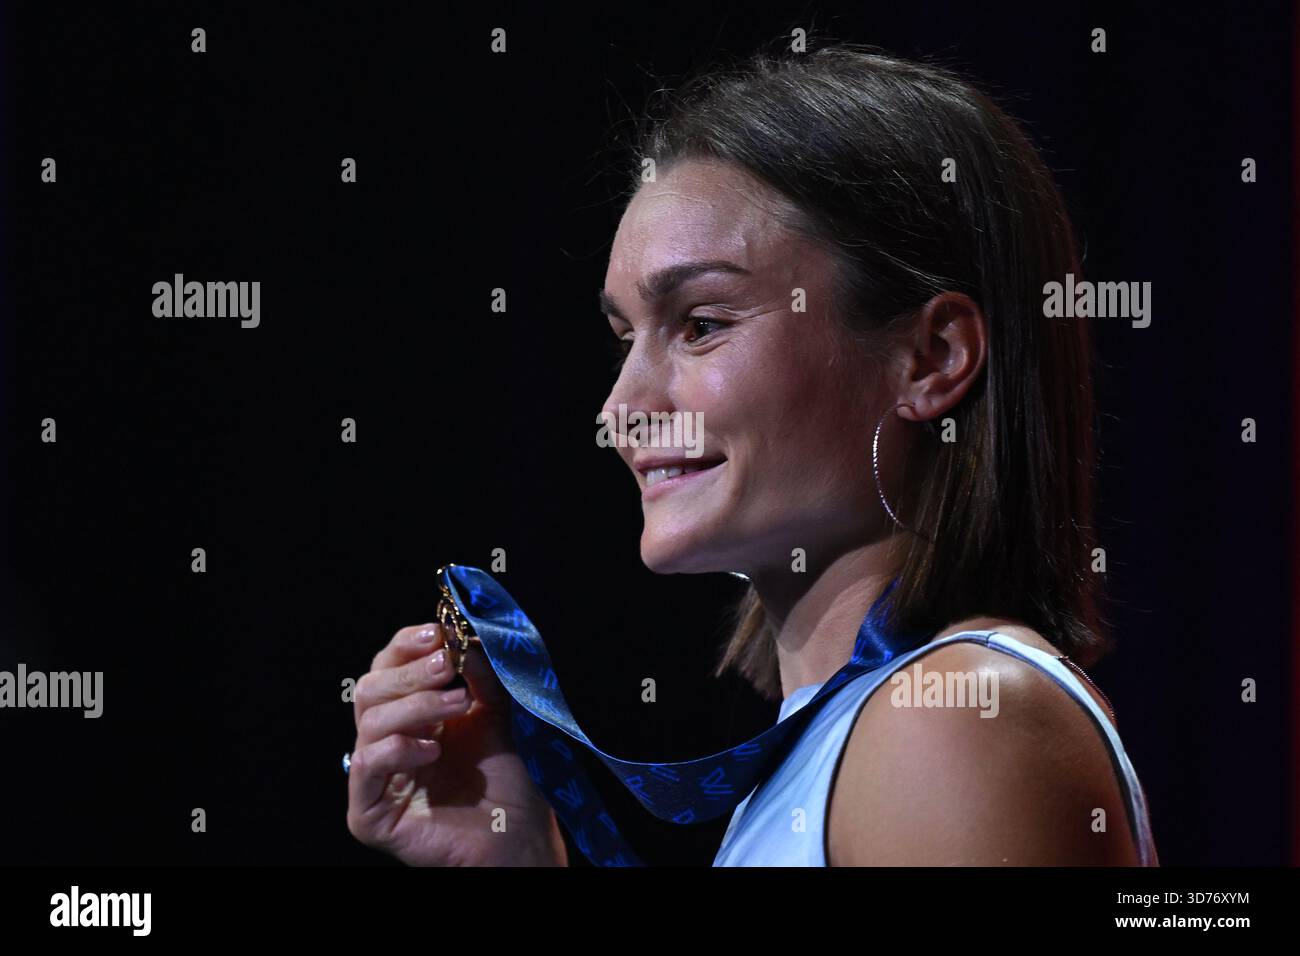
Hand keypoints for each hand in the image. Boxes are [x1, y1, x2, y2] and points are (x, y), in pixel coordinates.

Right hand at [346, 622, 566, 865]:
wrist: (519, 835)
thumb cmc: (507, 779)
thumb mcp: (496, 712)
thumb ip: (479, 674)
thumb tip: (464, 635)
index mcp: (411, 714)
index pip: (388, 667)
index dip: (406, 646)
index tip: (438, 633)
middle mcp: (387, 741)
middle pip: (372, 688)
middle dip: (411, 672)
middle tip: (448, 667)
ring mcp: (376, 779)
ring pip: (370, 722)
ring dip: (416, 705)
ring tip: (459, 704)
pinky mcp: (370, 815)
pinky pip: (366, 766)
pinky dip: (398, 748)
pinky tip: (433, 749)